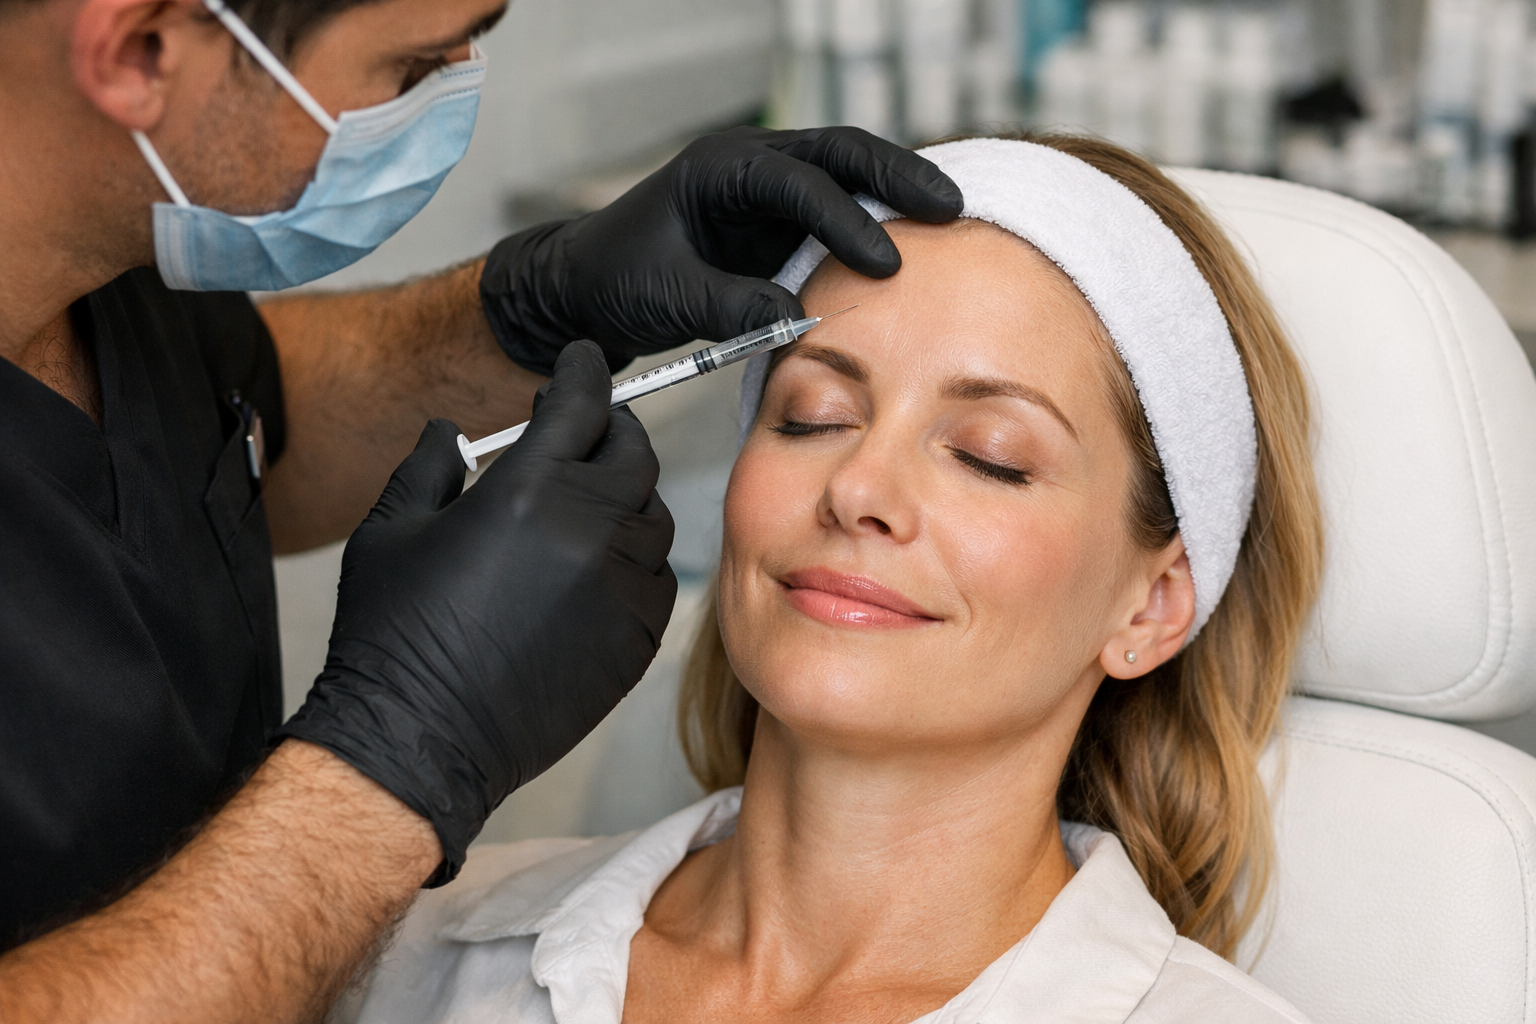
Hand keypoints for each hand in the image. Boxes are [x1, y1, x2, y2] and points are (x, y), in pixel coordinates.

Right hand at [277, 341, 676, 883]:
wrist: (421, 738)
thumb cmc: (392, 636)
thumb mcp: (390, 531)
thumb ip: (429, 465)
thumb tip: (451, 429)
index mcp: (527, 491)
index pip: (581, 402)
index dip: (583, 372)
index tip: (581, 362)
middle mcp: (589, 531)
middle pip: (632, 451)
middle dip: (611, 429)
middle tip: (587, 432)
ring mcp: (620, 587)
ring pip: (653, 514)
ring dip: (627, 496)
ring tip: (589, 504)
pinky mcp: (636, 638)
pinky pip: (658, 577)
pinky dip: (637, 559)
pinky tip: (600, 566)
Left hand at [481, 125, 964, 373]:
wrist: (588, 286)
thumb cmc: (616, 280)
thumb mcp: (668, 296)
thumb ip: (730, 306)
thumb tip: (795, 320)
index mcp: (721, 168)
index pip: (798, 181)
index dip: (845, 219)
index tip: (883, 262)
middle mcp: (753, 166)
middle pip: (840, 151)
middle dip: (897, 175)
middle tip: (950, 206)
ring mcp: (770, 193)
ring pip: (848, 174)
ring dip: (897, 194)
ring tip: (951, 217)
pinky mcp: (781, 225)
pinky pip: (839, 214)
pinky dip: (877, 224)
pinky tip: (915, 245)